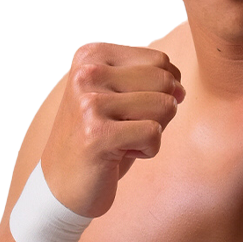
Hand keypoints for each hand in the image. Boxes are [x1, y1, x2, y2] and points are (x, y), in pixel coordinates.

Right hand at [40, 43, 184, 217]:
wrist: (61, 185)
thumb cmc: (99, 139)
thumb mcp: (122, 99)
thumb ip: (153, 84)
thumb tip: (181, 90)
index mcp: (91, 56)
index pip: (160, 61)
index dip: (161, 90)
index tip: (128, 110)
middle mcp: (86, 73)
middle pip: (165, 81)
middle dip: (159, 111)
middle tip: (126, 128)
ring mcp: (89, 102)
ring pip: (165, 106)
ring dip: (153, 131)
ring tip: (121, 140)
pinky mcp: (97, 134)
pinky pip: (154, 134)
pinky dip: (147, 151)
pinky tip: (118, 155)